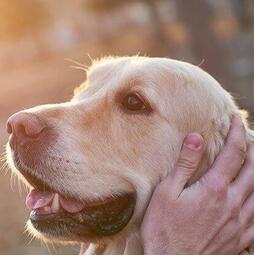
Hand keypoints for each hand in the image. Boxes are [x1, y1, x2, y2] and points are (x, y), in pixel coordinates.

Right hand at [141, 115, 253, 254]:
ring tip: (253, 163)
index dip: (237, 133)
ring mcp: (240, 221)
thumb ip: (185, 165)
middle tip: (248, 138)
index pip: (234, 153)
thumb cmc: (164, 230)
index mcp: (214, 189)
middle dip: (252, 149)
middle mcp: (233, 203)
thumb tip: (196, 138)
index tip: (235, 120)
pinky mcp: (241, 238)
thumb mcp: (166, 193)